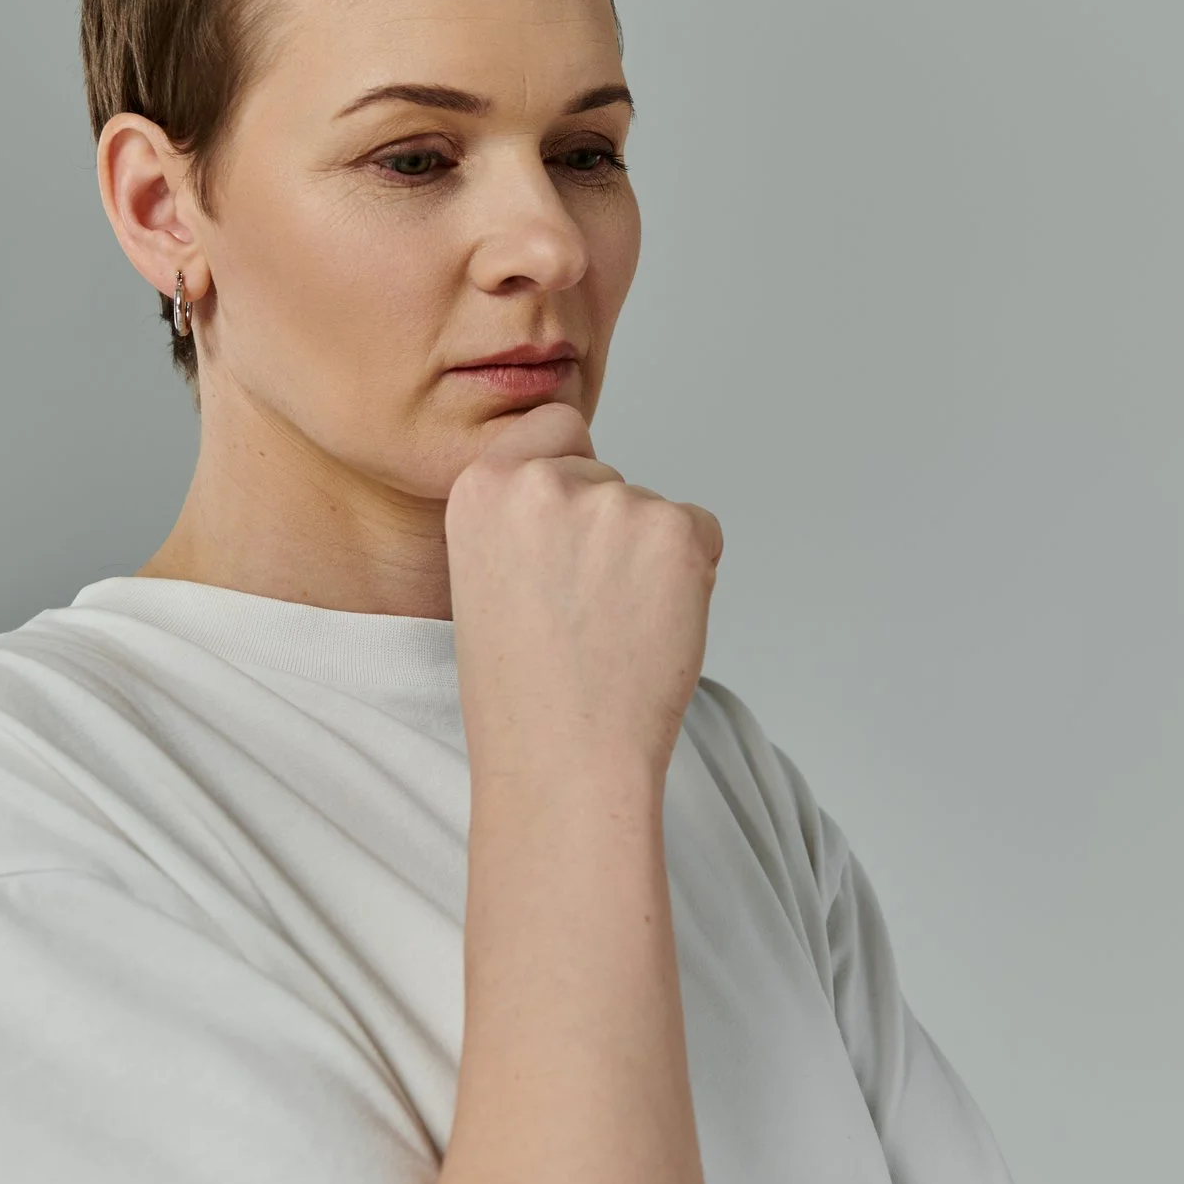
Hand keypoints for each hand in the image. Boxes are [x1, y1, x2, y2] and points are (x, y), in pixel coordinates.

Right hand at [445, 402, 723, 783]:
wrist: (565, 756)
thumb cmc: (524, 687)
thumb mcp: (485, 574)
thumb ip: (526, 515)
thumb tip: (590, 483)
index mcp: (482, 486)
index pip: (555, 427)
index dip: (571, 474)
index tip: (565, 529)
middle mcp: (545, 481)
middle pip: (607, 475)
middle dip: (608, 529)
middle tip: (584, 610)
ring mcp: (615, 502)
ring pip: (654, 511)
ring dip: (649, 559)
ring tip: (612, 629)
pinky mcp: (676, 530)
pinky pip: (700, 533)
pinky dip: (690, 577)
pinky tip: (650, 627)